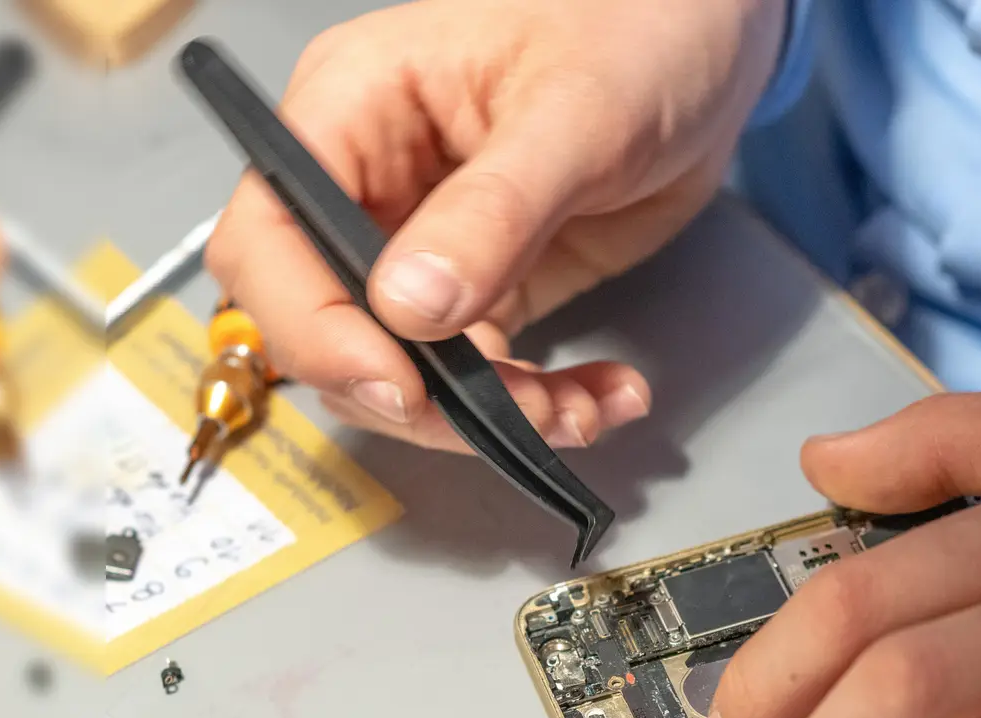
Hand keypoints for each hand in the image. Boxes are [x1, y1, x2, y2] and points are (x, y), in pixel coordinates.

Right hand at [206, 0, 787, 449]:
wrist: (708, 45)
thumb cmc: (632, 28)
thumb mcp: (571, 115)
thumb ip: (491, 212)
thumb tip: (408, 307)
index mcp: (354, 111)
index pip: (273, 234)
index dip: (311, 324)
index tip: (393, 381)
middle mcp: (374, 183)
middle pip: (328, 323)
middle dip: (412, 391)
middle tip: (504, 415)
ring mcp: (428, 243)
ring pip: (410, 368)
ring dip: (490, 413)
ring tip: (578, 409)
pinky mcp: (490, 285)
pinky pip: (487, 374)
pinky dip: (542, 403)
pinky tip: (605, 395)